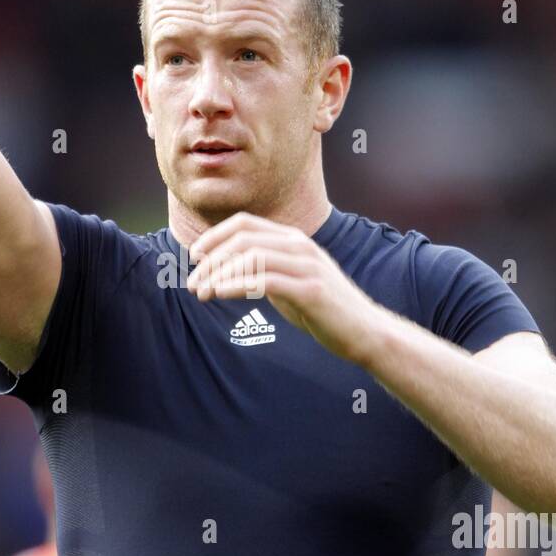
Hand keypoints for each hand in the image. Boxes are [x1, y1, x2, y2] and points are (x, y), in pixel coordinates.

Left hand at [187, 212, 381, 363]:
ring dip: (219, 274)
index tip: (195, 258)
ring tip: (201, 293)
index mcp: (292, 240)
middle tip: (193, 283)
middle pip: (243, 239)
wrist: (363, 331)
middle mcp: (300, 246)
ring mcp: (307, 266)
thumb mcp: (289, 281)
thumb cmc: (323, 309)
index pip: (244, 224)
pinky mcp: (312, 290)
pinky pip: (266, 280)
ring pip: (252, 257)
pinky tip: (220, 293)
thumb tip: (228, 270)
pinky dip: (238, 284)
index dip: (214, 237)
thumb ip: (265, 270)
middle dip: (211, 260)